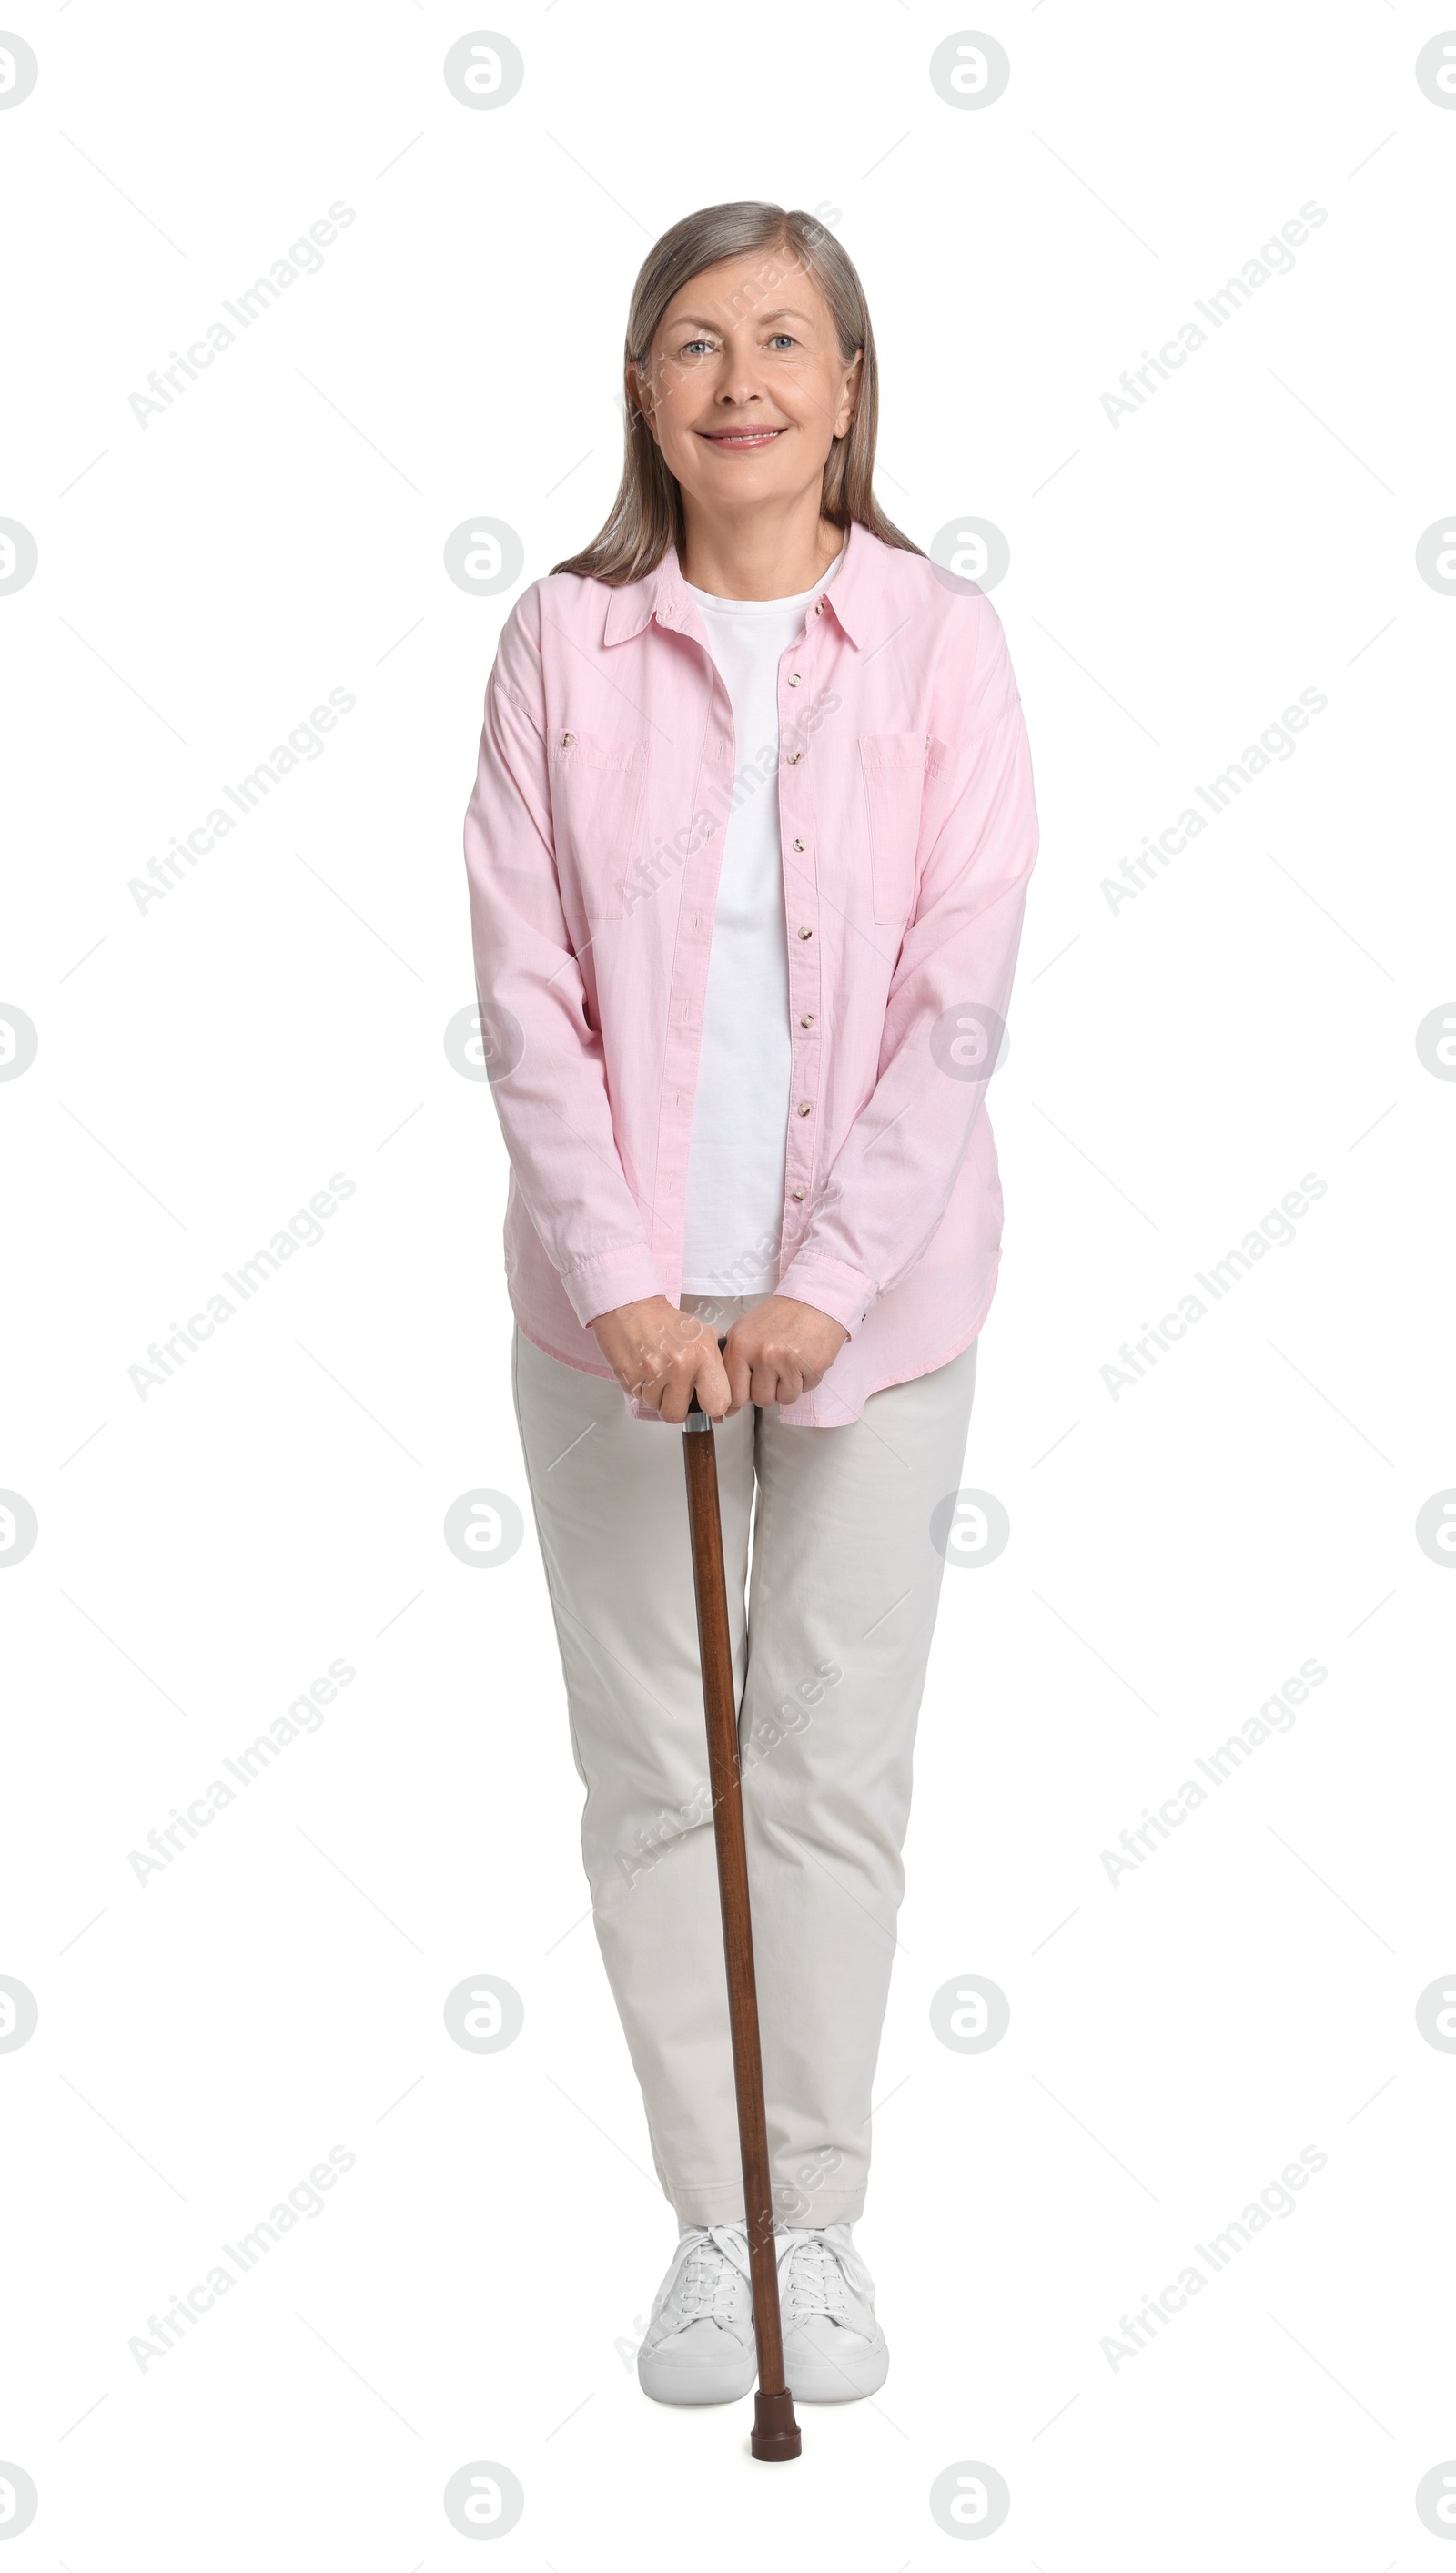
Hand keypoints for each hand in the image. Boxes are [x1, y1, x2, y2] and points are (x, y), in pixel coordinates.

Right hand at [589, 1296, 730, 1424]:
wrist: (632, 1307)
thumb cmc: (665, 1322)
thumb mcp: (703, 1334)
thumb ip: (717, 1363)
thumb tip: (727, 1395)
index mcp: (704, 1355)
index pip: (717, 1403)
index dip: (711, 1407)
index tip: (706, 1403)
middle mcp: (681, 1365)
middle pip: (679, 1414)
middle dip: (677, 1407)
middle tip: (675, 1392)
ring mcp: (654, 1372)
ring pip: (657, 1407)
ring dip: (657, 1396)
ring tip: (657, 1373)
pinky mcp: (631, 1376)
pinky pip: (640, 1398)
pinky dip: (642, 1389)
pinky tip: (645, 1371)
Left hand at [722, 1295, 846, 1413]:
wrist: (815, 1299)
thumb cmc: (782, 1315)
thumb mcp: (745, 1331)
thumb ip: (733, 1364)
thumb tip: (729, 1405)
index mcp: (741, 1345)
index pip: (734, 1394)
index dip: (743, 1398)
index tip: (749, 1393)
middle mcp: (763, 1354)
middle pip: (760, 1400)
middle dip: (769, 1390)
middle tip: (775, 1369)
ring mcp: (788, 1361)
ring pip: (784, 1399)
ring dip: (788, 1387)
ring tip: (790, 1363)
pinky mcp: (812, 1366)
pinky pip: (805, 1390)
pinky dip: (805, 1380)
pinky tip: (803, 1360)